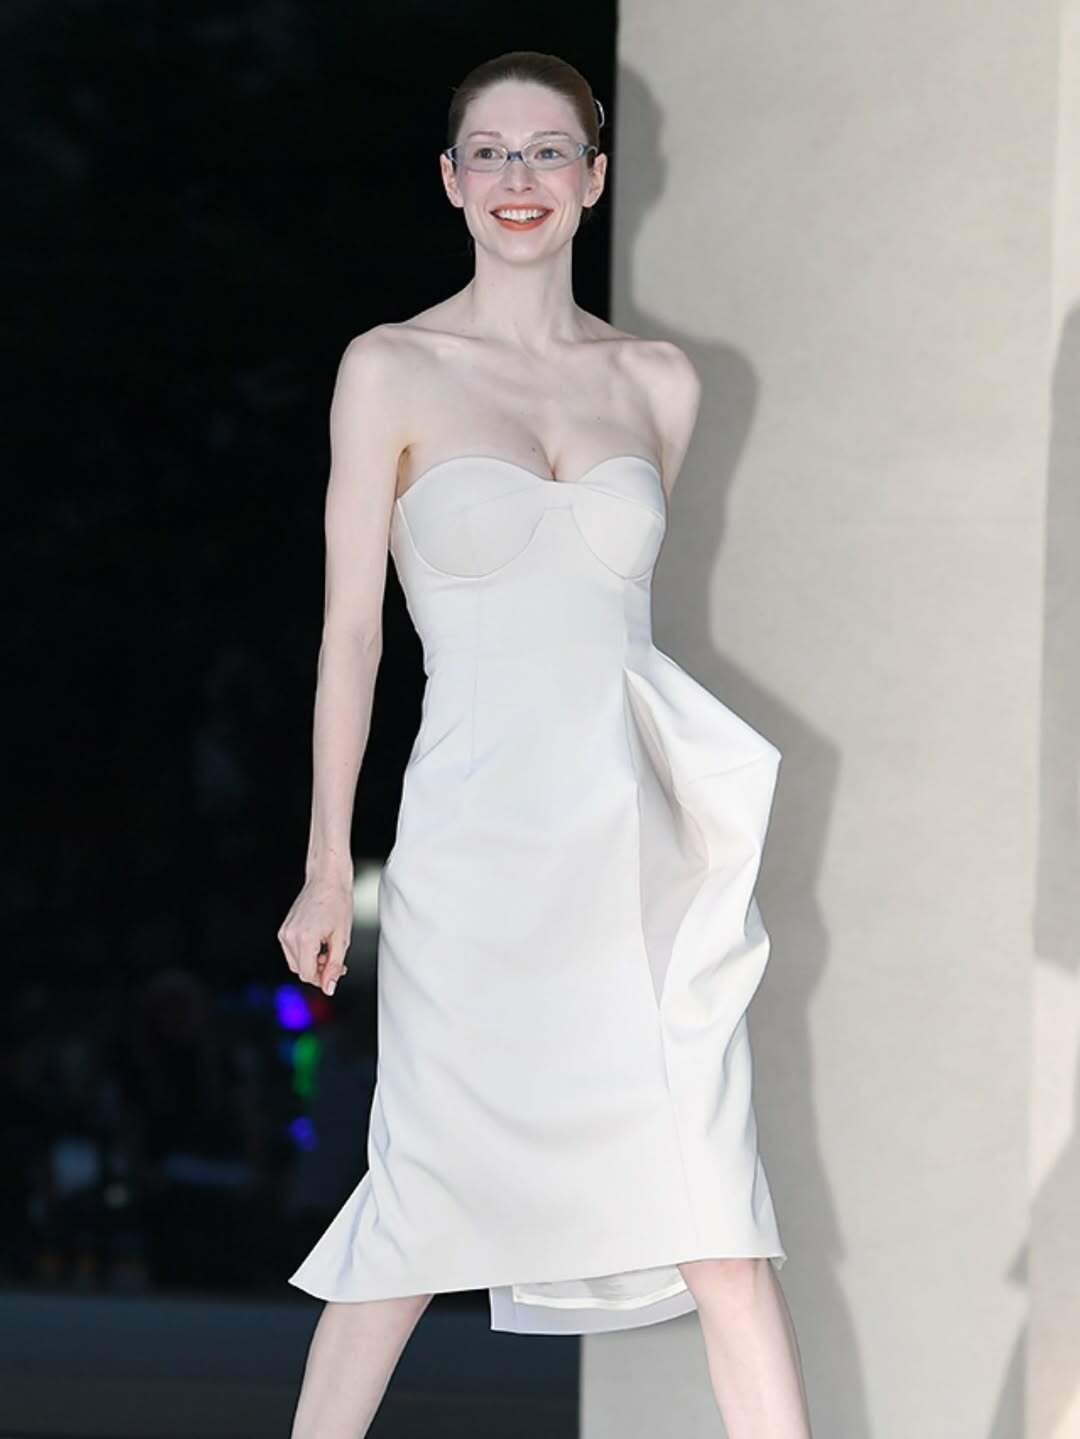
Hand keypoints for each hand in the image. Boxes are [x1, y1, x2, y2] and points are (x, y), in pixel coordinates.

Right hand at [277, 872, 352, 995]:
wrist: (327, 880)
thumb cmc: (337, 902)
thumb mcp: (342, 938)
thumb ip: (334, 965)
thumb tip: (329, 988)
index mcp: (304, 938)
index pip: (308, 975)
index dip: (324, 979)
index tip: (337, 972)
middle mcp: (290, 936)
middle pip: (301, 971)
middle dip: (319, 972)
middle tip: (336, 961)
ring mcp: (285, 932)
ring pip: (296, 963)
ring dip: (312, 963)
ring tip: (328, 950)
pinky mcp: (284, 929)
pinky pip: (292, 951)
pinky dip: (305, 953)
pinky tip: (319, 944)